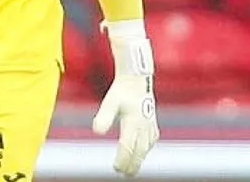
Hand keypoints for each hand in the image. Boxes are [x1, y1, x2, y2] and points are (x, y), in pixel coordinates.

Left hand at [92, 21, 159, 177]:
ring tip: (130, 168)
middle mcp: (144, 126)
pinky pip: (150, 142)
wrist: (137, 78)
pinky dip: (145, 150)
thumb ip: (104, 116)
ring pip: (146, 148)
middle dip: (132, 164)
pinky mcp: (153, 123)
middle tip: (124, 173)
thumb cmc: (122, 90)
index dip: (123, 159)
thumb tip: (97, 131)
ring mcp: (150, 125)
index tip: (116, 168)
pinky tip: (141, 152)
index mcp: (134, 123)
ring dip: (138, 159)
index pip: (128, 147)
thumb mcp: (110, 101)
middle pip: (139, 152)